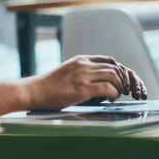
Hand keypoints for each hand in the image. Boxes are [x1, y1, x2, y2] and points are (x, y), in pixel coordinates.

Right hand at [22, 55, 146, 109]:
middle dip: (124, 79)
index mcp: (80, 60)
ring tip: (116, 95)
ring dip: (120, 87)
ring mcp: (82, 75)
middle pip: (115, 67)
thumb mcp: (68, 72)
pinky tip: (110, 99)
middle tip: (122, 91)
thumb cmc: (49, 86)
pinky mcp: (81, 88)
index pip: (109, 60)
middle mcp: (83, 64)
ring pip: (114, 75)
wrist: (34, 91)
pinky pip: (107, 88)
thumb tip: (101, 81)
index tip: (121, 82)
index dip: (120, 70)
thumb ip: (83, 72)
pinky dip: (114, 94)